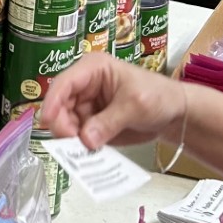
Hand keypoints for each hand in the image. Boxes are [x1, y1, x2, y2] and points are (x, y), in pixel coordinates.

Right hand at [35, 51, 186, 149]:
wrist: (175, 114)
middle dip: (63, 125)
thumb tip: (85, 140)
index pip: (64, 83)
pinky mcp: (91, 123)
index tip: (47, 122)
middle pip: (59, 105)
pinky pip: (78, 136)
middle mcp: (84, 86)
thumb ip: (108, 122)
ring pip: (65, 123)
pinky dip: (81, 146)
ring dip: (71, 138)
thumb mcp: (135, 106)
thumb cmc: (158, 97)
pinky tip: (90, 152)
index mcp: (93, 69)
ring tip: (87, 149)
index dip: (52, 101)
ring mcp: (86, 106)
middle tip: (73, 143)